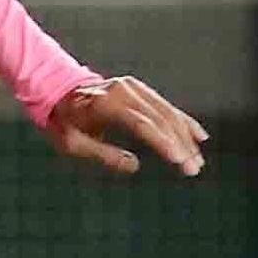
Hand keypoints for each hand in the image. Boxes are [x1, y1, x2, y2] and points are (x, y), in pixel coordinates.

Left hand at [46, 77, 206, 176]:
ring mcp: (132, 87)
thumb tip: (134, 166)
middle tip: (193, 169)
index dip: (162, 142)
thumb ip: (103, 154)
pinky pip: (165, 106)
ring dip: (185, 137)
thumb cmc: (64, 123)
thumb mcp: (73, 144)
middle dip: (179, 145)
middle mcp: (123, 91)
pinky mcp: (139, 89)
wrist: (58, 91)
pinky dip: (182, 121)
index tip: (178, 160)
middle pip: (159, 119)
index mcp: (105, 104)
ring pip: (166, 113)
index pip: (141, 124)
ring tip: (197, 161)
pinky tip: (199, 137)